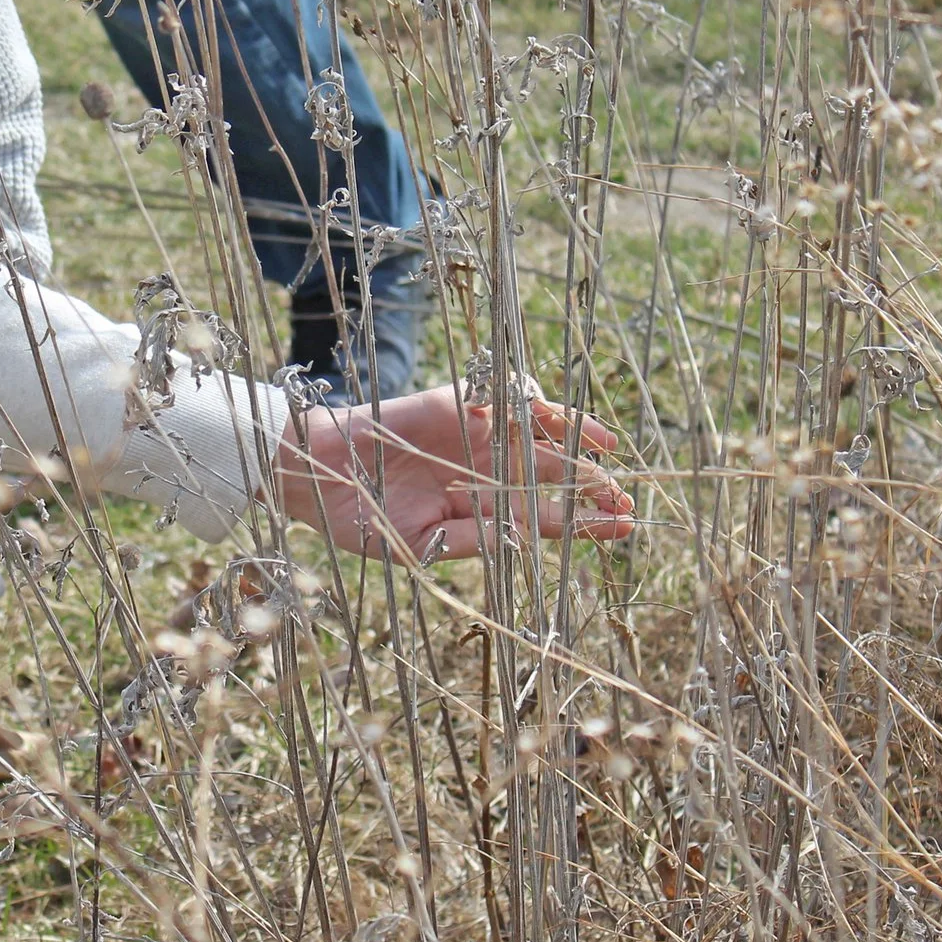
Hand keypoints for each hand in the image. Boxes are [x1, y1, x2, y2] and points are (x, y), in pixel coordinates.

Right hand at [273, 386, 633, 560]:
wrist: (314, 474)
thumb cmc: (359, 519)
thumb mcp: (420, 544)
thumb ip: (474, 540)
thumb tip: (529, 543)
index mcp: (476, 513)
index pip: (543, 518)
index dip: (585, 522)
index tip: (624, 525)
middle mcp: (482, 473)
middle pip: (549, 474)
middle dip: (591, 483)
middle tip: (627, 492)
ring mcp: (472, 436)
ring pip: (537, 434)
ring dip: (575, 438)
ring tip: (610, 445)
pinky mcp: (457, 404)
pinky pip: (504, 398)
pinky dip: (534, 401)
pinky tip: (560, 411)